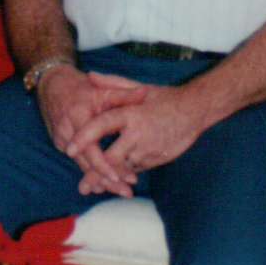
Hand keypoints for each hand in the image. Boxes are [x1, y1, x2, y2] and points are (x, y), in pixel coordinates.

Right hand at [37, 66, 139, 197]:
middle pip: (86, 163)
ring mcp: (62, 139)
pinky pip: (78, 161)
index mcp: (78, 116)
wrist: (53, 86)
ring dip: (100, 180)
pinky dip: (92, 173)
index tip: (119, 177)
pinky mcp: (60, 144)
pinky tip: (106, 184)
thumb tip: (146, 93)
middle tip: (127, 192)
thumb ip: (124, 94)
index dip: (103, 164)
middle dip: (106, 180)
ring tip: (121, 191)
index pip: (90, 147)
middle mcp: (67, 131)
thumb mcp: (103, 89)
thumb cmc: (81, 88)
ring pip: (82, 166)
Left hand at [66, 77, 204, 184]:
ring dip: (110, 179)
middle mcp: (138, 134)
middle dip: (96, 174)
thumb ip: (112, 84)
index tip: (69, 149)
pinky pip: (136, 169)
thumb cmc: (164, 98)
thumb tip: (89, 75)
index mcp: (130, 114)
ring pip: (124, 168)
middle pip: (111, 158)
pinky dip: (125, 174)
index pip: (102, 126)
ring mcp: (148, 149)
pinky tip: (115, 182)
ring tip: (94, 188)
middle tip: (83, 185)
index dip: (84, 138)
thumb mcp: (138, 88)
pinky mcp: (157, 159)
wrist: (195, 110)